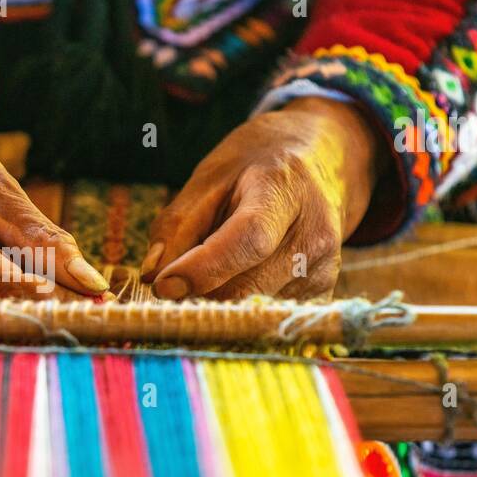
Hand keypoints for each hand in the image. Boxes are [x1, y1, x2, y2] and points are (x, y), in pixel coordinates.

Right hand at [0, 62, 109, 299]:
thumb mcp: (0, 192)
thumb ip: (47, 244)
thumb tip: (94, 287)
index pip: (11, 291)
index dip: (61, 302)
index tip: (102, 307)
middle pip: (0, 313)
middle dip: (48, 310)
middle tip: (89, 304)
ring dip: (20, 309)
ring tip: (34, 280)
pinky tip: (1, 283)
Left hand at [141, 97, 383, 300]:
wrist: (320, 160)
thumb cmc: (255, 167)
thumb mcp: (209, 177)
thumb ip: (177, 225)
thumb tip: (153, 276)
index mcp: (285, 191)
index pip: (249, 240)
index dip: (203, 269)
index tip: (163, 286)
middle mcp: (314, 235)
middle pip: (248, 286)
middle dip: (200, 295)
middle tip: (169, 287)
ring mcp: (323, 269)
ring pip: (253, 309)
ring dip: (218, 301)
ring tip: (211, 269)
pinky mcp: (322, 294)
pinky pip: (267, 316)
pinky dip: (239, 307)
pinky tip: (235, 280)